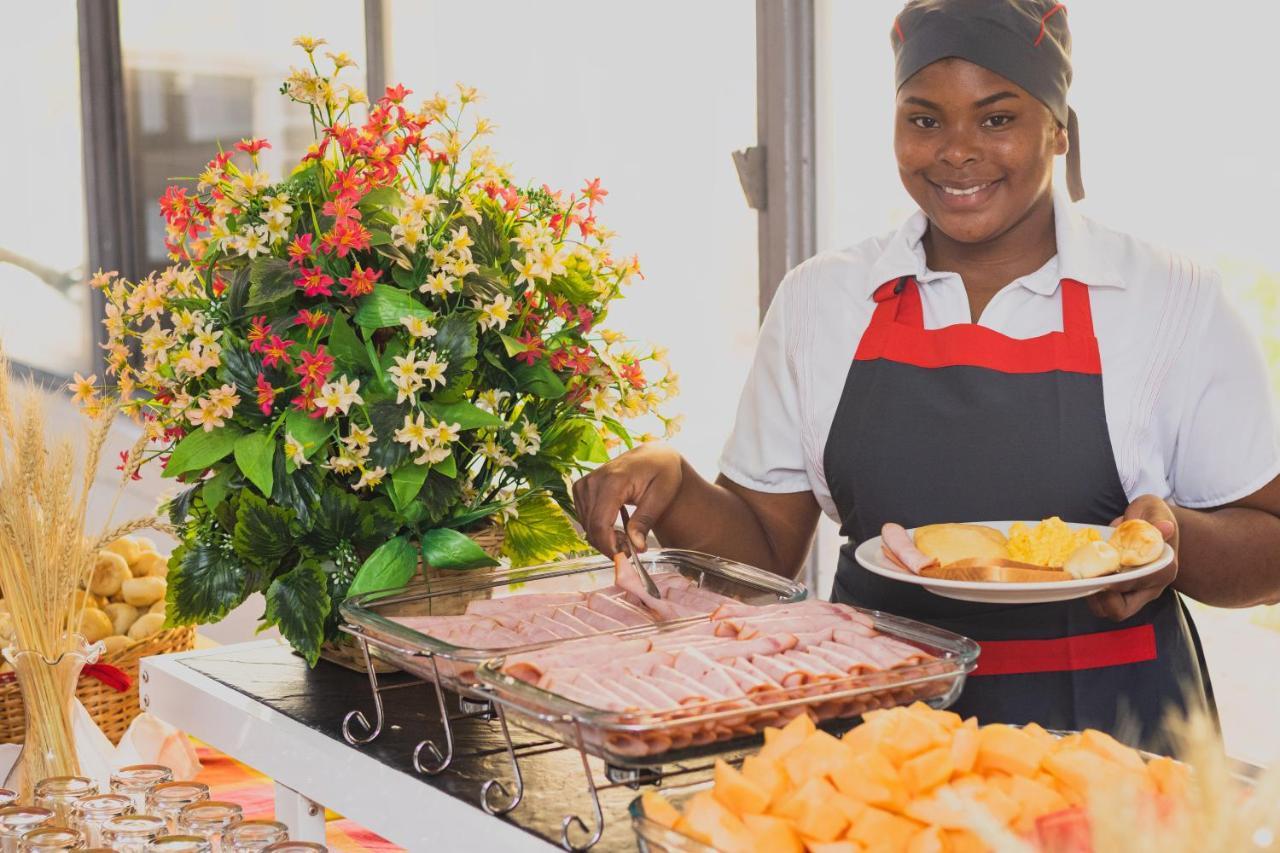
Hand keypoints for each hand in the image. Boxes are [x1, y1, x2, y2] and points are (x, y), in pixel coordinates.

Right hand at [570, 443, 684, 555]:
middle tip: (632, 548)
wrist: (653, 455)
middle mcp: (593, 480)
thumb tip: (636, 546)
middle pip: (591, 527)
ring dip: (604, 537)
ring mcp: (584, 483)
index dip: (609, 546)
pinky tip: (615, 526)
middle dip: (609, 544)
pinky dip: (598, 528)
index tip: (625, 556)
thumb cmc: (662, 472)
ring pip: (586, 525)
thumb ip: (645, 520)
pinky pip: (585, 518)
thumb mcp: (662, 496)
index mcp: (613, 480)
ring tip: (627, 535)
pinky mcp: (581, 487)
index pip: (600, 523)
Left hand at [1087, 494, 1177, 620]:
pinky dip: (1087, 592)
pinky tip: (1078, 575)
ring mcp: (1133, 592)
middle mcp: (1149, 587)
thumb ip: (1155, 521)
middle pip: (1121, 610)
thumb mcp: (1153, 510)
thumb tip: (1165, 527)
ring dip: (1089, 597)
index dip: (1113, 583)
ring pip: (1107, 610)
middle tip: (1084, 579)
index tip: (1096, 572)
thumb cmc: (1152, 515)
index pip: (1135, 587)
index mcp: (1162, 571)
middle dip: (1098, 599)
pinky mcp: (1118, 590)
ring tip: (1079, 578)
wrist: (1152, 523)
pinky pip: (1100, 601)